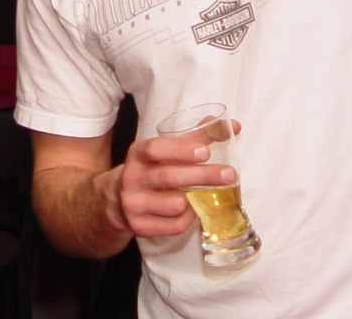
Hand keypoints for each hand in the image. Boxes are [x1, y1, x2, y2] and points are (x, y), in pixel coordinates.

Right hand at [114, 131, 236, 239]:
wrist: (118, 198)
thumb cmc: (153, 169)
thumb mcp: (167, 150)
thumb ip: (198, 137)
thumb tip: (233, 125)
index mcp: (138, 154)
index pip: (154, 149)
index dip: (180, 150)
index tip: (205, 152)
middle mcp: (131, 178)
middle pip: (169, 177)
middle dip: (202, 176)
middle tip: (229, 174)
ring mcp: (133, 203)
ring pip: (175, 204)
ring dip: (194, 200)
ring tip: (199, 194)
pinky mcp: (139, 227)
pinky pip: (175, 225)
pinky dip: (189, 218)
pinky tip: (189, 210)